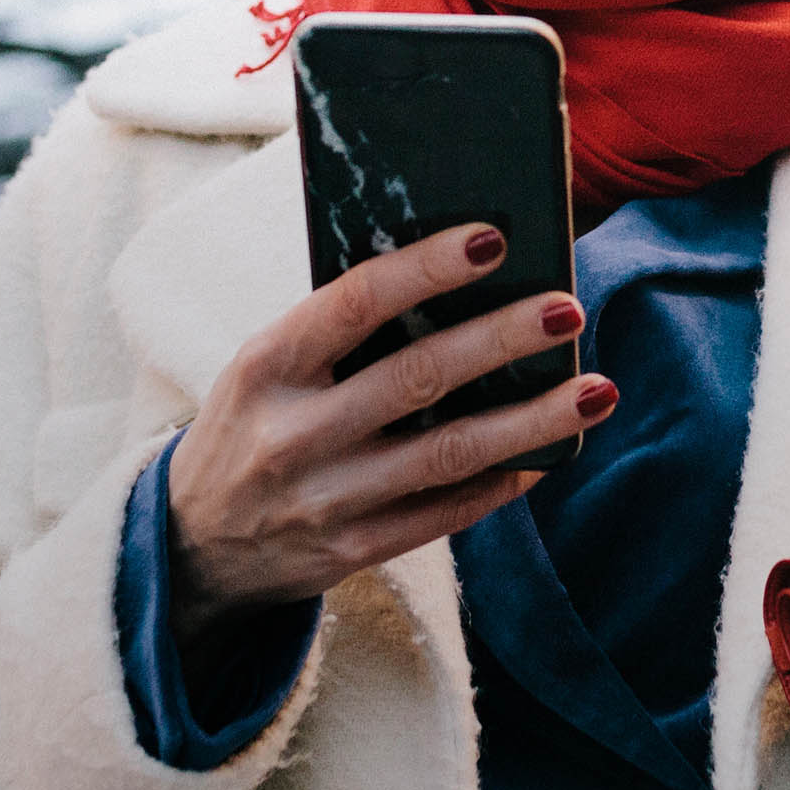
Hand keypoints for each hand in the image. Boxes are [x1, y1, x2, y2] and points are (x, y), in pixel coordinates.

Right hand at [165, 222, 613, 637]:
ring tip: (597, 390)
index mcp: (265, 366)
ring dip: (531, 421)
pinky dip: (502, 482)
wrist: (192, 545)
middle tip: (567, 309)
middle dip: (500, 340)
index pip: (353, 304)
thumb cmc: (253, 424)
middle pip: (415, 379)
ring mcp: (323, 500)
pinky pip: (444, 514)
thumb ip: (340, 331)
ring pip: (446, 455)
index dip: (426, 268)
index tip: (493, 238)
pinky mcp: (350, 552)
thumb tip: (461, 277)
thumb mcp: (265, 368)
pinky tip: (549, 454)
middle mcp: (292, 434)